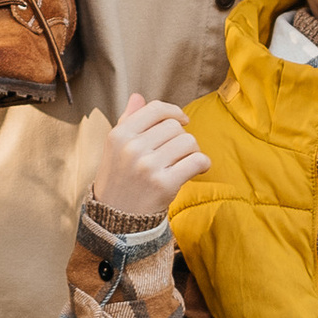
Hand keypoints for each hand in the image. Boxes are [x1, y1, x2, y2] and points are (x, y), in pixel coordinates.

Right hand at [93, 91, 210, 220]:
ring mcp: (148, 166)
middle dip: (182, 138)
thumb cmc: (119, 180)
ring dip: (192, 151)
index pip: (155, 109)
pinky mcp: (164, 184)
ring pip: (188, 142)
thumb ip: (127, 121)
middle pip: (175, 126)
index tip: (182, 121)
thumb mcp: (114, 149)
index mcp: (119, 135)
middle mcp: (132, 148)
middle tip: (178, 154)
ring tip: (184, 162)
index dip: (174, 112)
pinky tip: (197, 169)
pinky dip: (203, 164)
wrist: (116, 220)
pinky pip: (197, 161)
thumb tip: (138, 96)